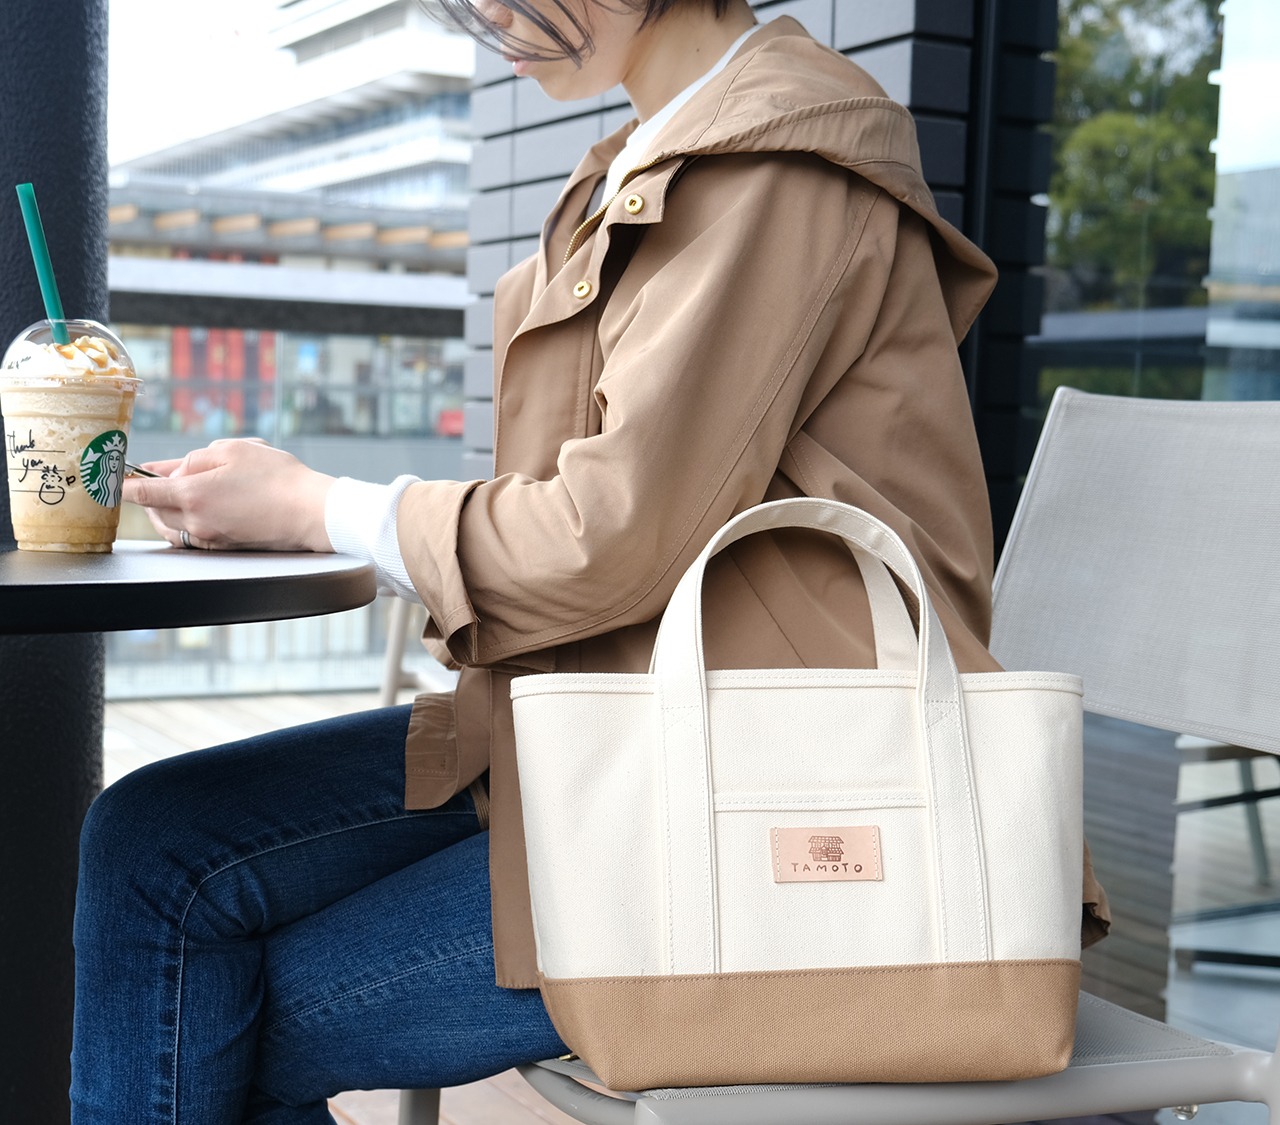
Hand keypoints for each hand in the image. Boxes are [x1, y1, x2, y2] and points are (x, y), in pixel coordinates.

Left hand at [122, 439, 335, 551]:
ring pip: (170, 526)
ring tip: (166, 497)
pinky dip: (181, 524)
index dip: (123, 484)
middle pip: (154, 510)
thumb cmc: (277, 477)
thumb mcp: (233, 450)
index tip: (112, 479)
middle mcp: (195, 521)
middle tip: (148, 479)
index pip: (142, 491)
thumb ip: (196, 458)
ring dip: (162, 512)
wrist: (310, 511)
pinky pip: (189, 536)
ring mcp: (210, 537)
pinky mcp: (224, 545)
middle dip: (147, 494)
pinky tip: (190, 513)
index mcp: (191, 494)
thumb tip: (173, 470)